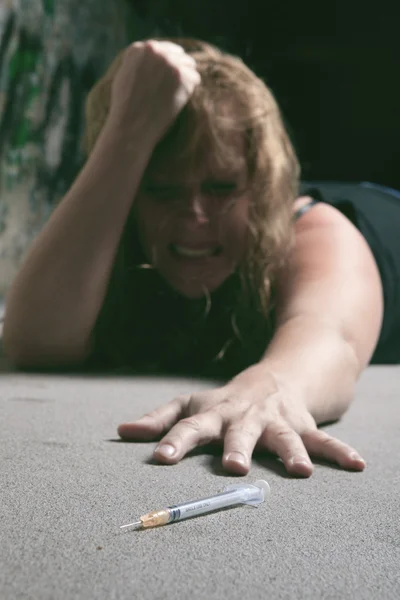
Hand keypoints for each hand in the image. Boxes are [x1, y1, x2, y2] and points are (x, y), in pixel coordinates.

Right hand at [108, 40, 200, 143]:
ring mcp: (170, 62)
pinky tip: (177, 101)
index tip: (165, 80)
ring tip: (173, 96)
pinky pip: (195, 79)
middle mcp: (155, 51)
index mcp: (139, 49)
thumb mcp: (124, 75)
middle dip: (178, 70)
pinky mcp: (183, 76)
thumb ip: (138, 62)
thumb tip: (152, 54)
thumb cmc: (126, 107)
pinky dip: (189, 91)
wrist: (132, 126)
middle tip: (172, 90)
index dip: (167, 65)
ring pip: (189, 65)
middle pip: (178, 54)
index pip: (163, 49)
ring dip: (185, 80)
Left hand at [117, 367, 365, 475]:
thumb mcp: (191, 403)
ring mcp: (275, 422)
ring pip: (284, 437)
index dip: (174, 440)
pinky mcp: (302, 427)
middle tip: (233, 466)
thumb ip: (159, 419)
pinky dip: (339, 453)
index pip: (190, 426)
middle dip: (236, 447)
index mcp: (214, 414)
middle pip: (239, 432)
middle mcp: (244, 417)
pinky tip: (358, 465)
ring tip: (300, 472)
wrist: (275, 379)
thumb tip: (121, 431)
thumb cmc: (225, 400)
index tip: (159, 457)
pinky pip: (322, 441)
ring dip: (291, 452)